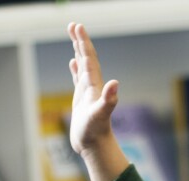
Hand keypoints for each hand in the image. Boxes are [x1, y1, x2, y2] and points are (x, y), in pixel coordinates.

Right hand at [66, 22, 130, 180]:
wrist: (95, 147)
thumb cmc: (96, 133)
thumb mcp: (100, 114)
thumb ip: (109, 99)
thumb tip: (115, 83)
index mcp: (95, 85)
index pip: (90, 59)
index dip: (84, 43)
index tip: (77, 27)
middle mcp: (93, 86)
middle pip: (87, 58)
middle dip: (80, 41)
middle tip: (73, 24)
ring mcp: (87, 93)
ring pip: (83, 66)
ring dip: (78, 51)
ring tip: (74, 35)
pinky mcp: (82, 101)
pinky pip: (78, 80)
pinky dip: (76, 70)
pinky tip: (73, 63)